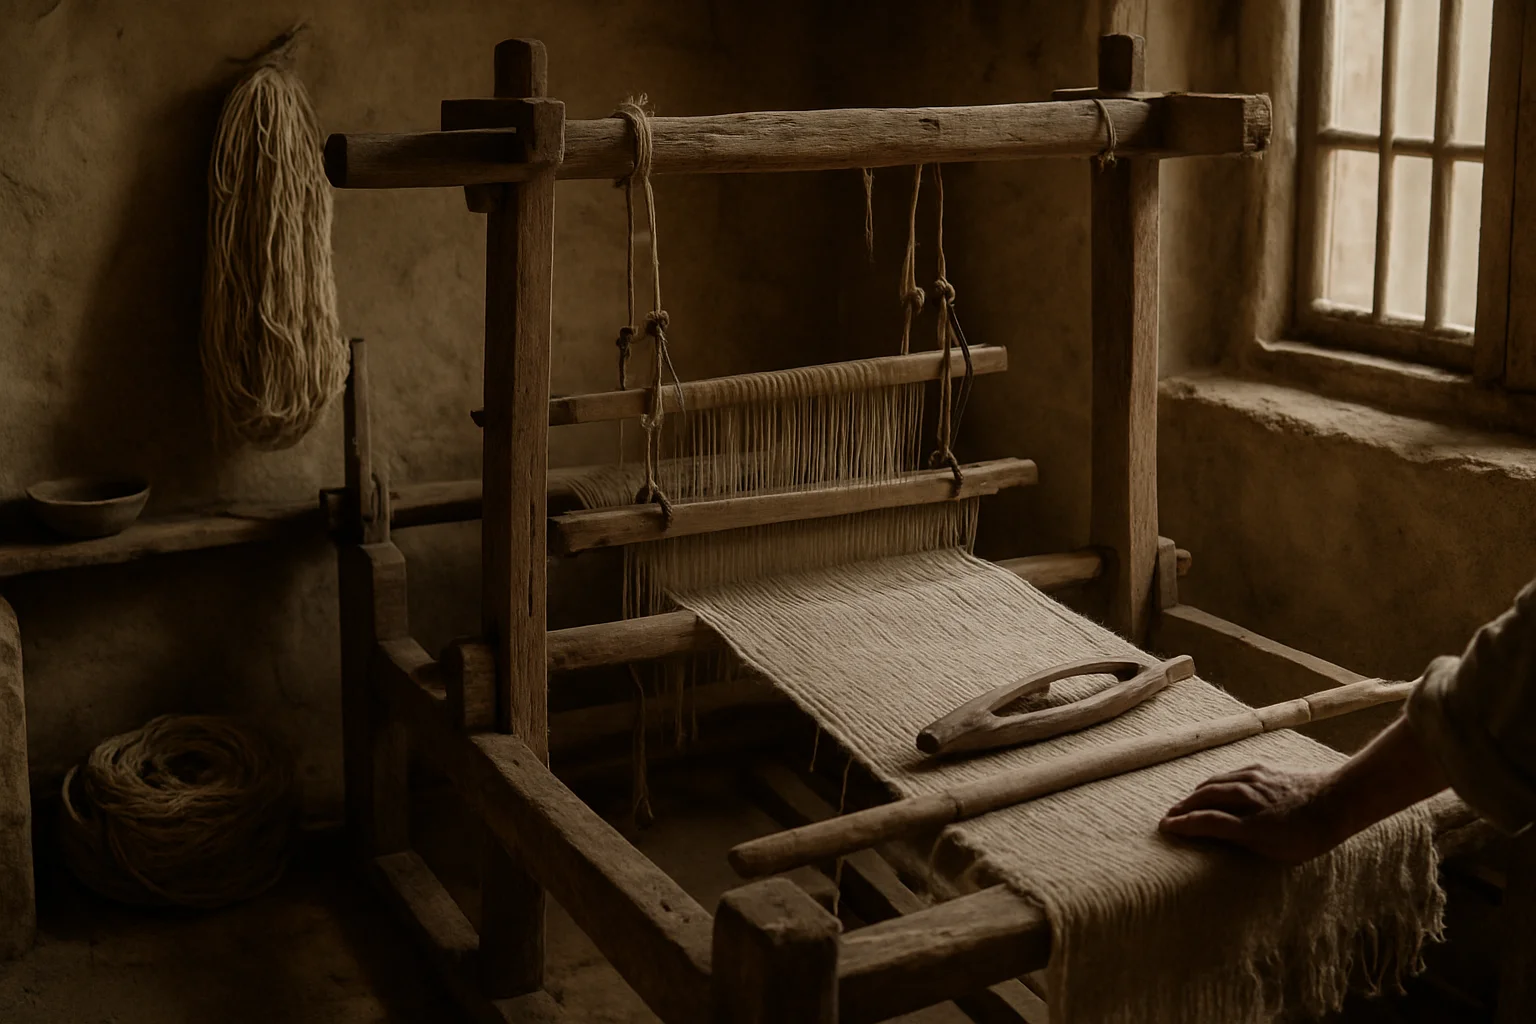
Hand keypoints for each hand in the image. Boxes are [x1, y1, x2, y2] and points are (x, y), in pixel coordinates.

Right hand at [1158, 763, 1344, 863]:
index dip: (1183, 825)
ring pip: (1214, 783)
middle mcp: (1249, 799)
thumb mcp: (1280, 853)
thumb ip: (1248, 845)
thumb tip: (1222, 840)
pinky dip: (1214, 783)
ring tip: (1184, 803)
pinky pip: (1229, 775)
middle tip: (1168, 816)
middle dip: (1182, 807)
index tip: (1166, 828)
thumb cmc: (1312, 835)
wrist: (1339, 798)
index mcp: (1252, 825)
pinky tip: (1211, 788)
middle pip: (1204, 798)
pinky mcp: (1261, 769)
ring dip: (1195, 794)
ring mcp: (1253, 780)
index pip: (1206, 822)